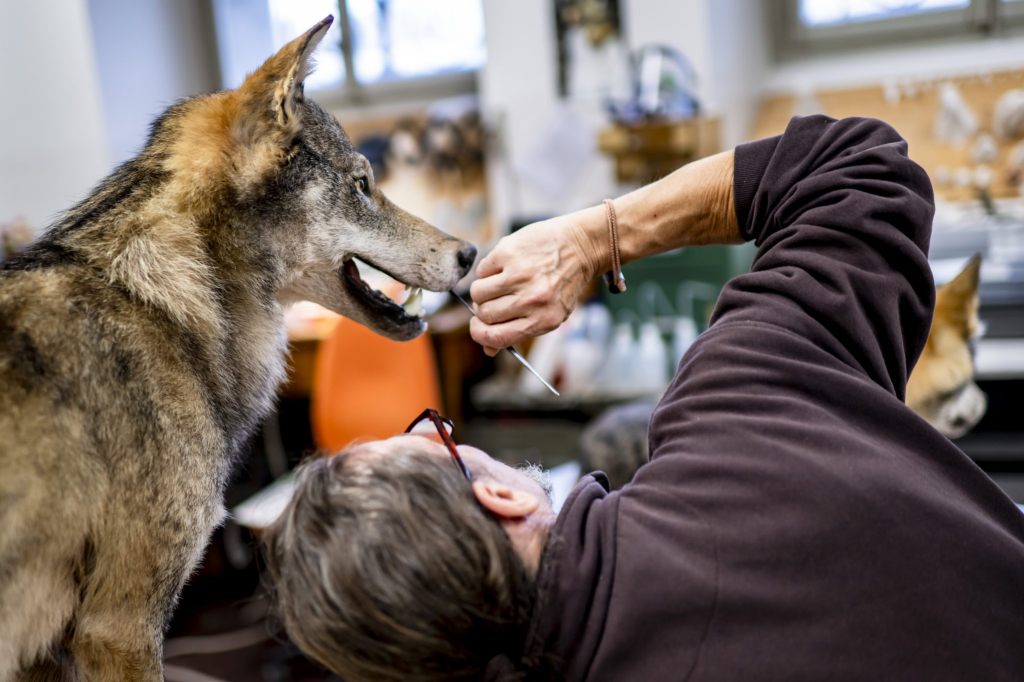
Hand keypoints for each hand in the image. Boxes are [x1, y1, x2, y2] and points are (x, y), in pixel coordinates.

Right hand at [469, 207, 605, 354]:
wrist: (579, 245)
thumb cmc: (563, 283)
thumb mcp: (550, 314)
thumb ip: (519, 332)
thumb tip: (487, 349)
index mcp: (544, 320)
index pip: (497, 337)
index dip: (480, 335)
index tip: (477, 328)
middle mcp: (532, 298)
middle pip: (484, 313)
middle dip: (483, 309)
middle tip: (494, 300)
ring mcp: (519, 274)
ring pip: (478, 292)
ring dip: (483, 290)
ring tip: (500, 283)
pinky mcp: (509, 253)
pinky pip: (482, 270)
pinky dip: (488, 270)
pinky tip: (505, 266)